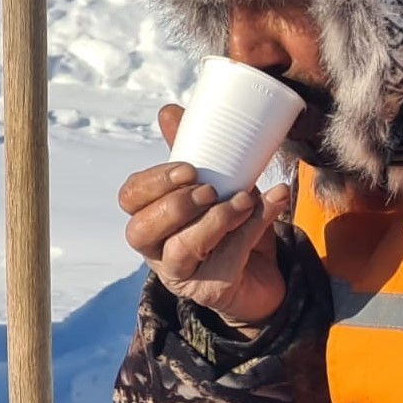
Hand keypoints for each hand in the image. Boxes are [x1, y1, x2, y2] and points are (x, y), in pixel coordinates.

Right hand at [117, 104, 291, 327]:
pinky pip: (226, 261)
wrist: (266, 274)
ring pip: (179, 249)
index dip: (153, 182)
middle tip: (210, 189)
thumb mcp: (217, 185)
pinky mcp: (211, 291)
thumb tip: (168, 111)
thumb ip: (197, 153)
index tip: (189, 168)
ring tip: (244, 200)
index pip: (130, 199)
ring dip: (214, 219)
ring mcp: (182, 275)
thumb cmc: (233, 225)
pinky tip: (272, 205)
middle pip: (139, 230)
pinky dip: (251, 230)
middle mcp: (157, 250)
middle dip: (175, 204)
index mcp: (152, 218)